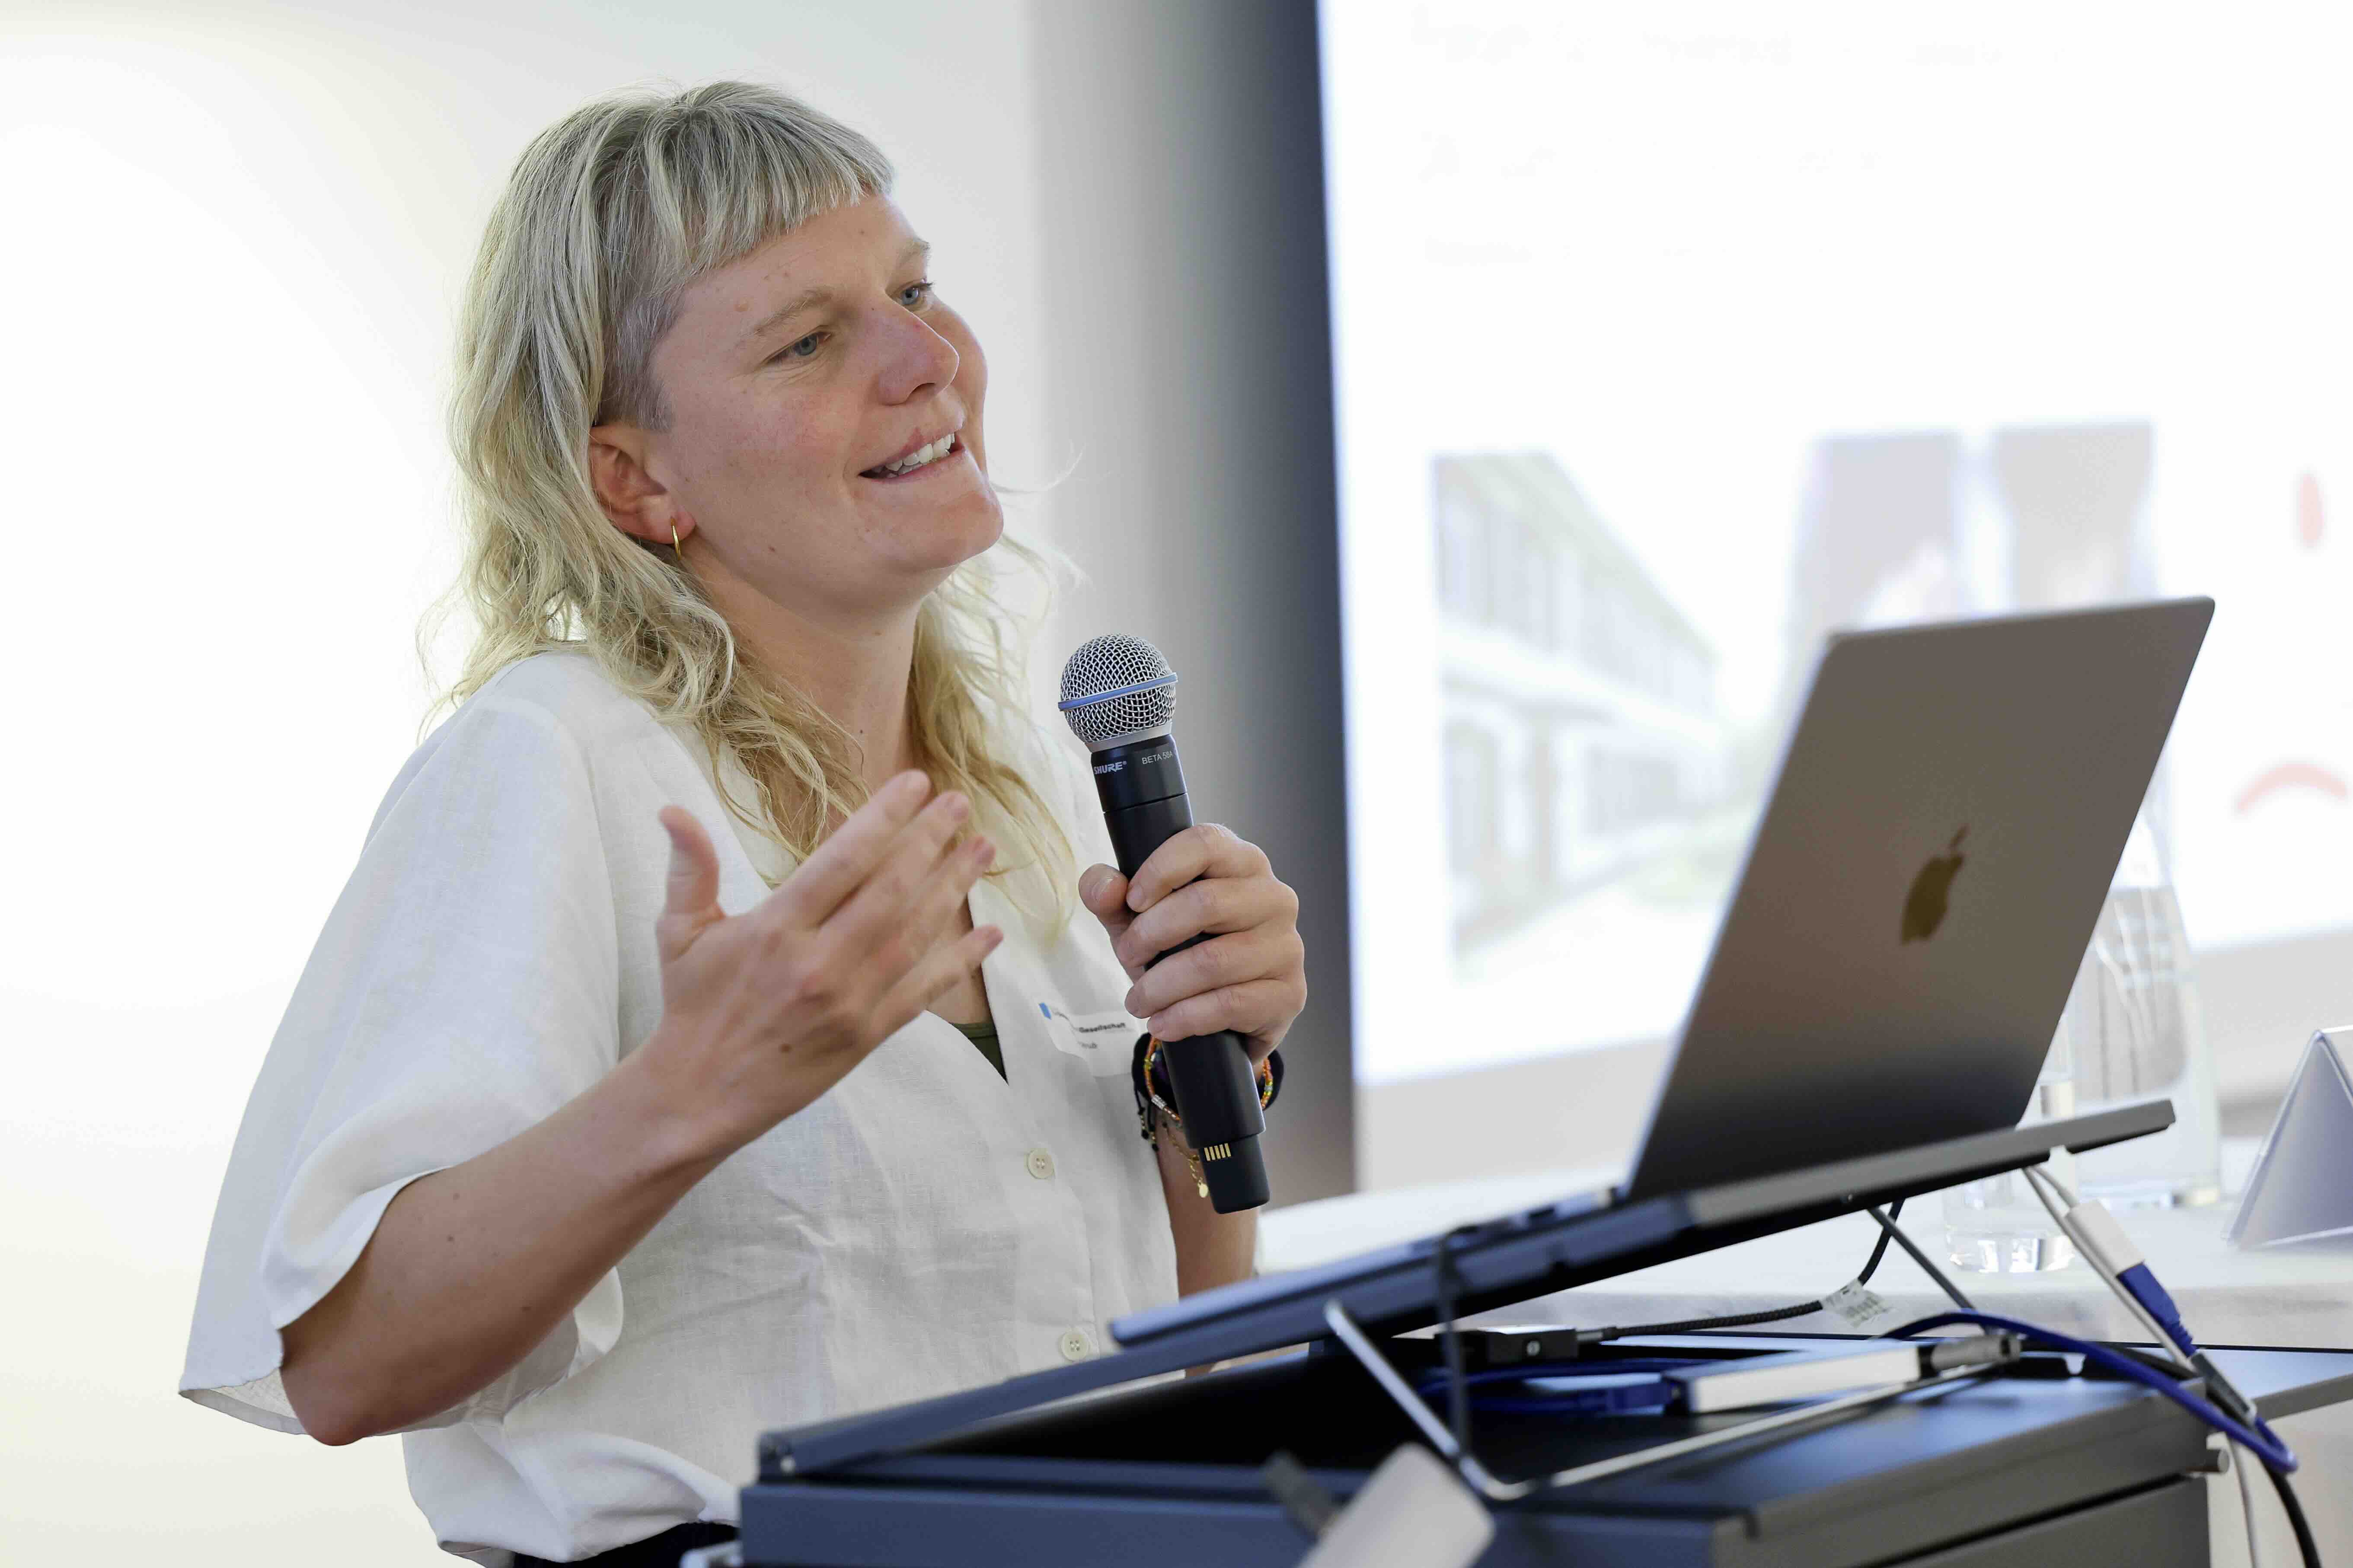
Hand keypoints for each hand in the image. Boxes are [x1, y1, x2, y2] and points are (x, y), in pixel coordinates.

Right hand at [638, 771, 1000, 1154]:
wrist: (699, 1093)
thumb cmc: (692, 1003)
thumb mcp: (679, 932)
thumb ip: (689, 869)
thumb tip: (672, 809)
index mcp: (775, 930)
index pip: (843, 860)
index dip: (884, 817)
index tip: (916, 783)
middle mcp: (818, 964)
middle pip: (890, 890)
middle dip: (931, 841)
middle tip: (961, 804)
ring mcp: (849, 1003)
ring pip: (915, 935)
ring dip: (954, 888)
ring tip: (984, 849)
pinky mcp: (867, 1036)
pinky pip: (923, 993)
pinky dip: (960, 962)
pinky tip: (990, 933)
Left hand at [1079, 823, 1305, 1064]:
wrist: (1223, 1017)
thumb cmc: (1182, 951)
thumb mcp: (1139, 921)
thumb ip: (1112, 897)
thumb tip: (1102, 886)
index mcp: (1240, 863)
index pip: (1206, 843)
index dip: (1161, 868)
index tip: (1132, 900)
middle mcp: (1273, 897)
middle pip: (1206, 903)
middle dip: (1151, 935)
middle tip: (1127, 956)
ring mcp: (1287, 946)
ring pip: (1214, 960)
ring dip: (1161, 986)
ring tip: (1138, 1000)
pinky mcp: (1288, 994)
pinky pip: (1230, 1003)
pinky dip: (1185, 1017)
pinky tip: (1163, 1023)